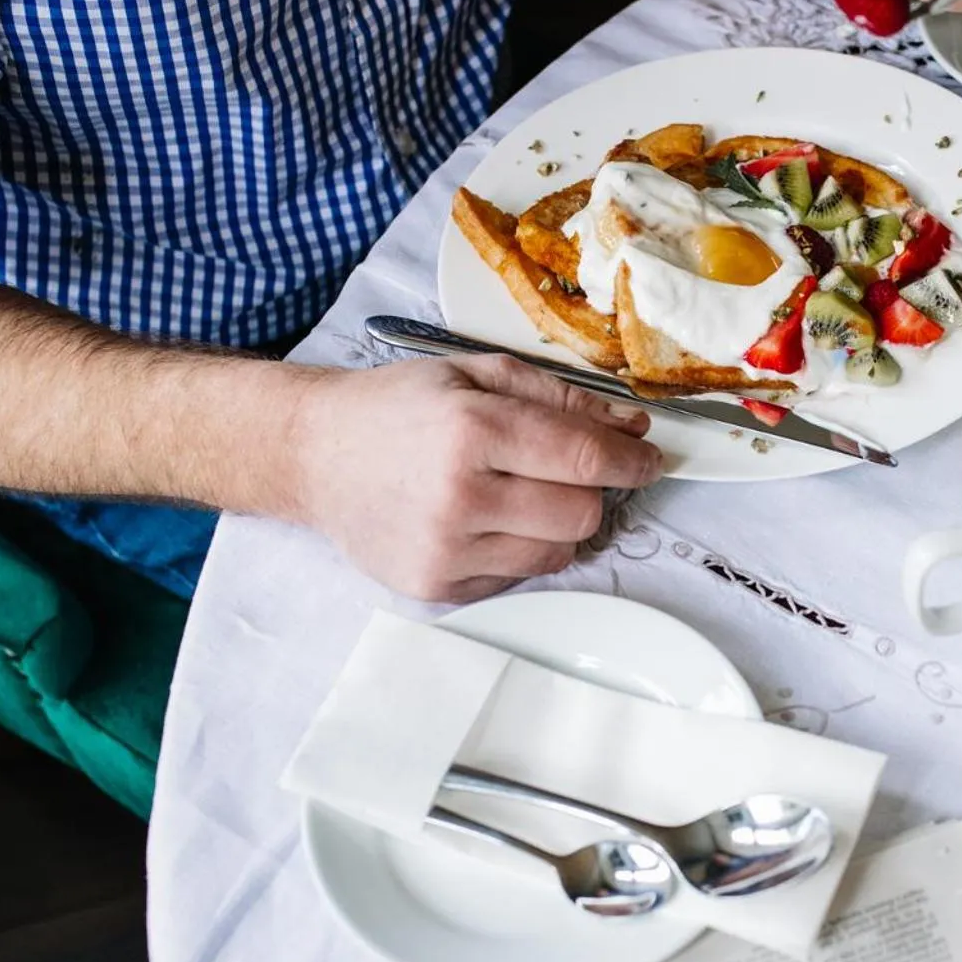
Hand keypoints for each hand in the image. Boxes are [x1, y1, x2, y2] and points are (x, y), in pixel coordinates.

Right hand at [291, 354, 662, 601]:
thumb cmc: (396, 408)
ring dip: (555, 524)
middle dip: (589, 490)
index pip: (586, 458)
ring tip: (515, 493)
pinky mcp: (436, 587)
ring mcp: (446, 550)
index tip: (648, 458)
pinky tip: (480, 520)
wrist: (313, 454)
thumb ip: (560, 398)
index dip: (632, 460)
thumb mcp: (476, 375)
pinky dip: (516, 550)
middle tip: (565, 470)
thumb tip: (631, 425)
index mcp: (472, 429)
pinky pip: (517, 578)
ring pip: (558, 553)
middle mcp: (459, 496)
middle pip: (583, 514)